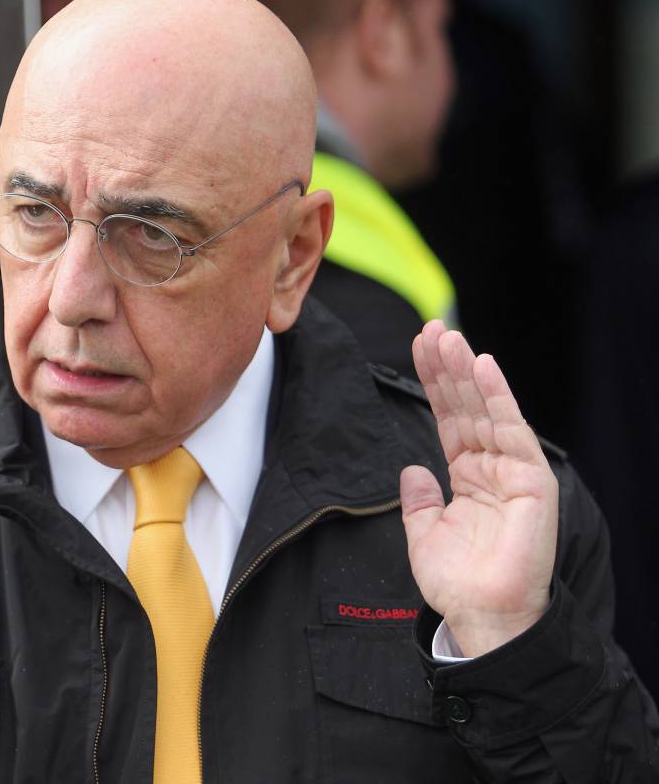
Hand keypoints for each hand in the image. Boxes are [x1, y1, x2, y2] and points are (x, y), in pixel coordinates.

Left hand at [400, 321, 557, 657]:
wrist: (481, 616)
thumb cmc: (456, 581)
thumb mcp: (424, 532)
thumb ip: (419, 498)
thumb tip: (413, 468)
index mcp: (466, 476)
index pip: (448, 417)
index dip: (434, 383)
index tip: (418, 346)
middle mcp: (490, 466)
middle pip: (466, 405)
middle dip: (448, 367)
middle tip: (432, 327)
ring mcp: (511, 469)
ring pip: (486, 409)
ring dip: (467, 371)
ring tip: (449, 335)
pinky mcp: (531, 478)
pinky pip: (511, 429)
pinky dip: (498, 395)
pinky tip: (483, 364)